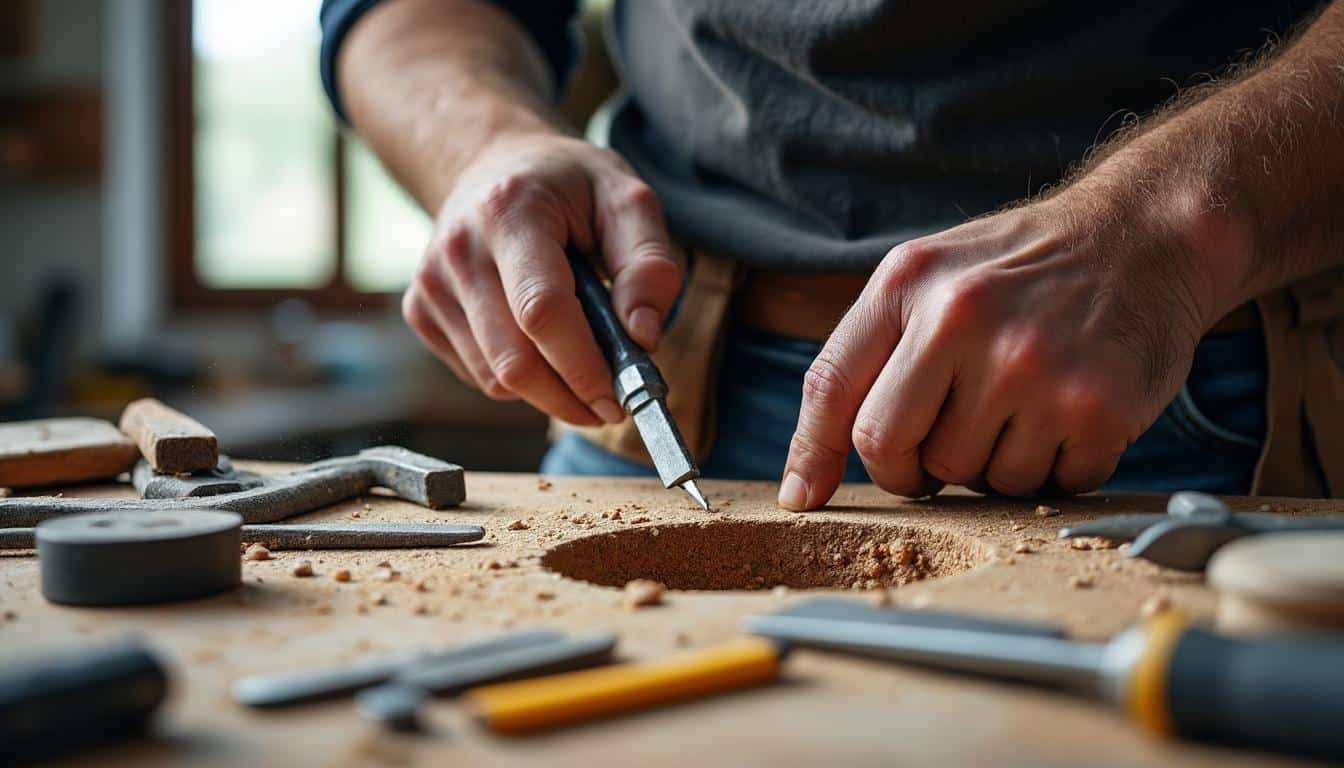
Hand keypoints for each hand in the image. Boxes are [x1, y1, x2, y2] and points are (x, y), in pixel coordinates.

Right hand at [401, 132, 681, 425]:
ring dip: (549, 392)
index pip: (541, 310)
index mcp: (509, 211)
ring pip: (495, 379)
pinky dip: (520, 379)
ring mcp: (431, 283)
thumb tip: (644, 336)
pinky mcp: (421, 311)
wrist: (491, 165)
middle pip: (514, 361)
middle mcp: (458, 249)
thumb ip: (648, 264)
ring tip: (584, 365)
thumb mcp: (626, 199)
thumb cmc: (568, 186)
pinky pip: (479, 376)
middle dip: (570, 398)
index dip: (583, 366)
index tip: (621, 398)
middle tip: (613, 406)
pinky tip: (540, 343)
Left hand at [779, 192, 1219, 507]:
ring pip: (971, 479)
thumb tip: (802, 484)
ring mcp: (1034, 366)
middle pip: (891, 450)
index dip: (812, 456)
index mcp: (909, 282)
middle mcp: (964, 319)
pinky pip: (1046, 487)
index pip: (831, 390)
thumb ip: (863, 359)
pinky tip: (1067, 415)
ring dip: (990, 465)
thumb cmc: (1019, 270)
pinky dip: (1053, 470)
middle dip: (909, 469)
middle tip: (943, 445)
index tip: (803, 500)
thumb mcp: (928, 277)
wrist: (1145, 235)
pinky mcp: (1098, 408)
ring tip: (1021, 405)